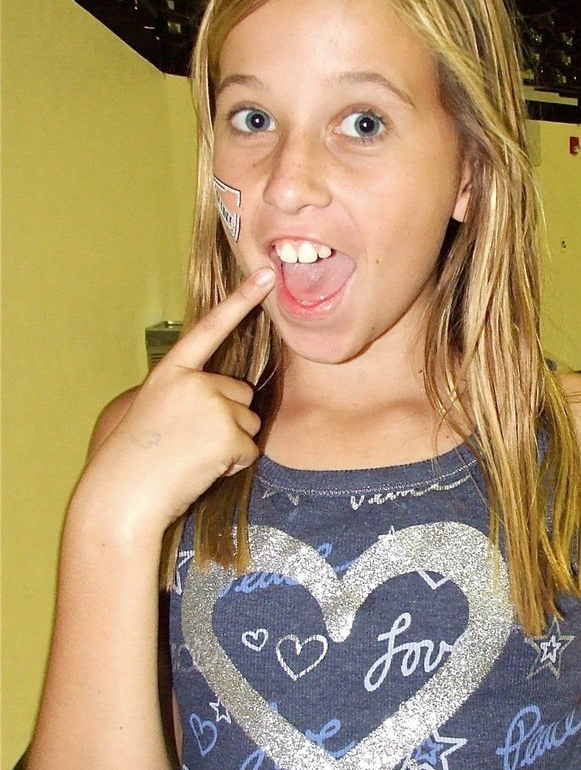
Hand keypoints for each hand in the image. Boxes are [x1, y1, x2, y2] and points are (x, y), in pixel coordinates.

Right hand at [82, 268, 275, 532]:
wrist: (123, 494)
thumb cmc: (135, 461)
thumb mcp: (155, 412)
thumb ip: (188, 395)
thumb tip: (232, 397)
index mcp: (171, 372)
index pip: (210, 329)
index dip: (241, 300)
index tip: (267, 275)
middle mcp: (195, 381)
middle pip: (240, 393)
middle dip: (228, 418)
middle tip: (190, 443)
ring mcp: (213, 404)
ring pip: (249, 422)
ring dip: (230, 443)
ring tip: (192, 457)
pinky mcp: (229, 433)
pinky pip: (250, 449)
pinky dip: (233, 464)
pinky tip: (202, 469)